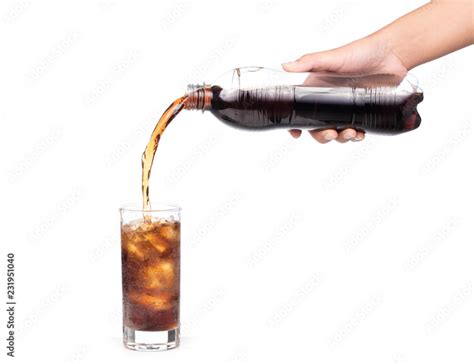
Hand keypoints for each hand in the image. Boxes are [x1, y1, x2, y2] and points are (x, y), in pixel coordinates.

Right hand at [283, 36, 407, 142]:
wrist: (392, 54)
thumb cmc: (361, 51)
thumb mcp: (332, 57)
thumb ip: (308, 63)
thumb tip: (285, 67)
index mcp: (315, 90)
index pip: (299, 111)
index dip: (295, 124)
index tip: (297, 133)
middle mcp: (328, 101)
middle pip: (317, 127)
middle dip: (322, 135)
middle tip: (331, 134)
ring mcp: (345, 109)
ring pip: (336, 132)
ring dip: (341, 138)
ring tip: (351, 133)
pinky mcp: (361, 113)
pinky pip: (355, 131)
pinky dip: (356, 136)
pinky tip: (360, 134)